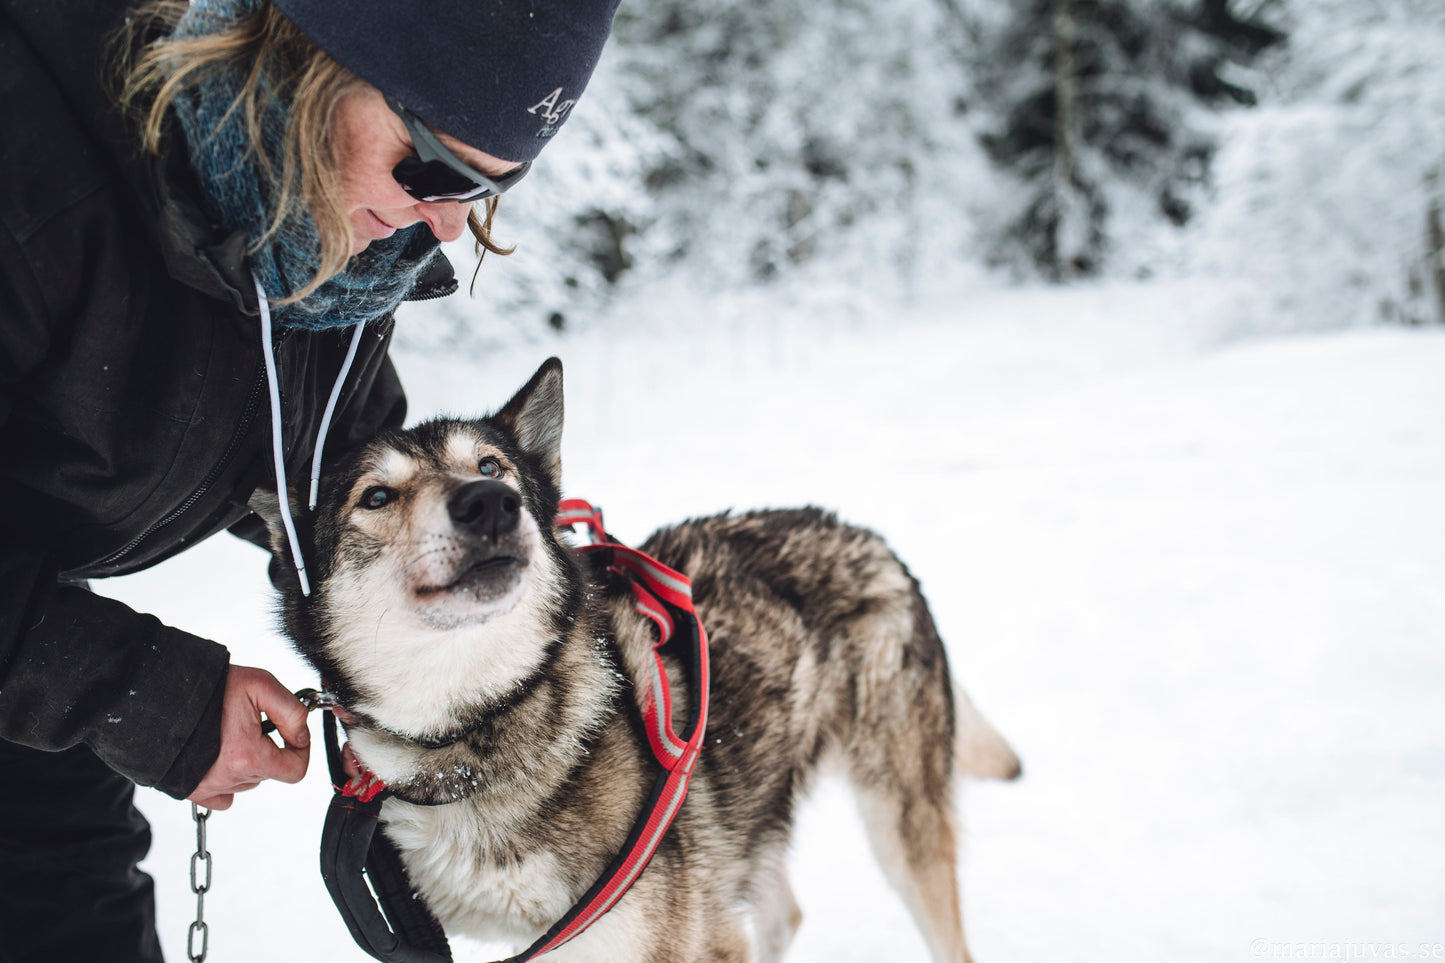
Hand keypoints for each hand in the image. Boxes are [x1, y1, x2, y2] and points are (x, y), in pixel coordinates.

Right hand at [187, 665, 310, 809]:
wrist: (161, 695)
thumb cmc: (209, 689)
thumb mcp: (261, 685)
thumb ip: (292, 712)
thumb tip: (302, 736)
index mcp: (248, 755)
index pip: (295, 771)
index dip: (301, 750)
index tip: (293, 736)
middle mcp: (228, 777)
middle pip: (269, 772)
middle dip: (270, 748)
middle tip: (254, 723)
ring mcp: (209, 786)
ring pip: (247, 780)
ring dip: (249, 761)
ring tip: (231, 733)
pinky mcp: (193, 790)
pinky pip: (223, 796)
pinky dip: (229, 779)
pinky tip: (222, 757)